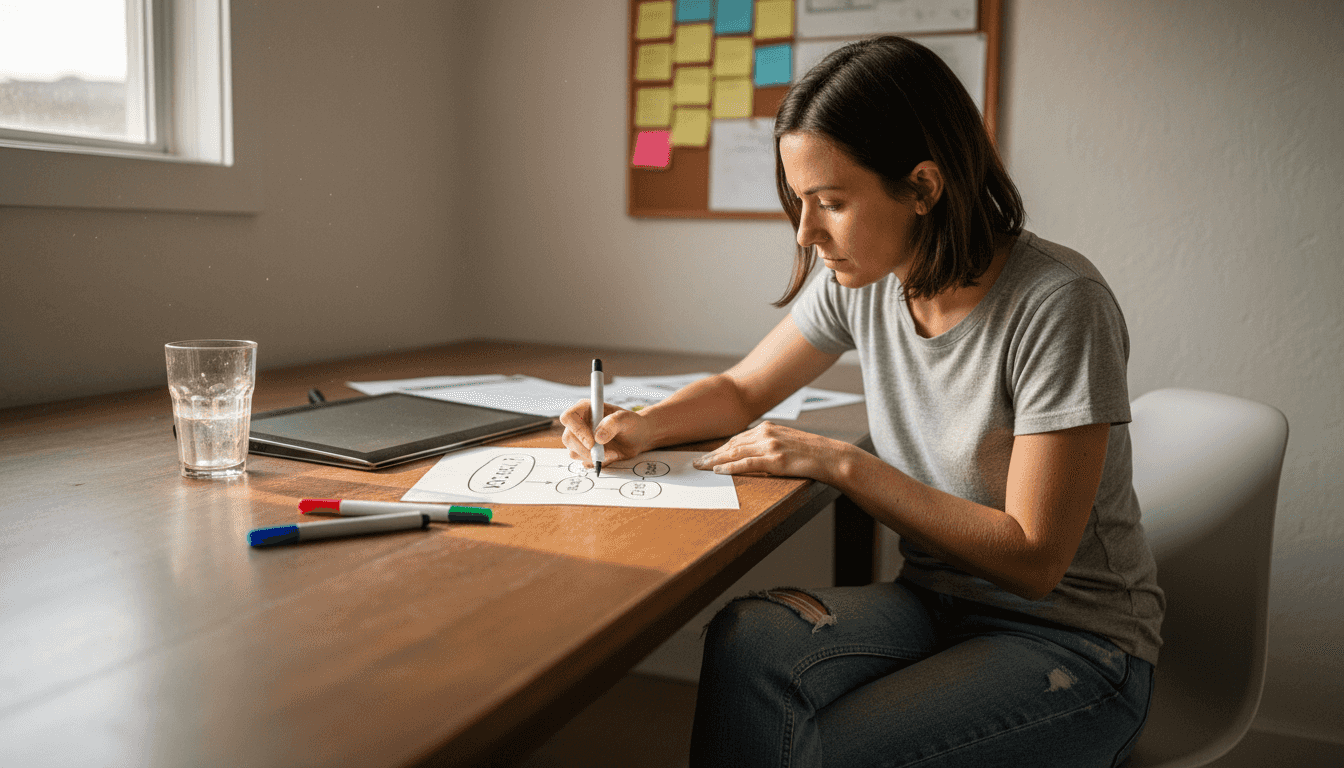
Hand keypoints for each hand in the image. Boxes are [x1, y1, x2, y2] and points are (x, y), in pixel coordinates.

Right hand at [559, 400, 655, 465]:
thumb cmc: (631, 423)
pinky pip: (583, 462)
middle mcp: (579, 424)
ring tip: (612, 453)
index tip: (592, 442)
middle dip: (585, 450)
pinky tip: (610, 456)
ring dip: (592, 457)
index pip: (568, 417)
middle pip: (568, 438)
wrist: (637, 437)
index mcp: (585, 409)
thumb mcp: (626, 419)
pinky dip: (596, 463)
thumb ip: (612, 423)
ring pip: (573, 452)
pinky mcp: (585, 452)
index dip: (576, 430)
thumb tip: (598, 438)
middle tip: (603, 454)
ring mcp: (580, 439)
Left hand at [691, 421, 849, 483]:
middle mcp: (767, 433)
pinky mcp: (775, 460)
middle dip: (712, 454)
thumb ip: (768, 443)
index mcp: (768, 427)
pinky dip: (730, 467)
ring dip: (715, 461)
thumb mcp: (786, 441)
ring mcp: (770, 446)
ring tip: (702, 467)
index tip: (708, 454)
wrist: (831, 456)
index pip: (737, 438)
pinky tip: (719, 470)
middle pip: (732, 444)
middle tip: (697, 462)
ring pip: (735, 453)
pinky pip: (747, 464)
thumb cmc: (810, 452)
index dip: (720, 447)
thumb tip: (751, 452)